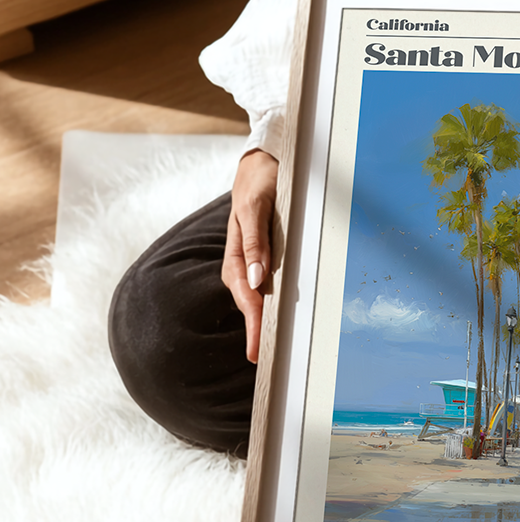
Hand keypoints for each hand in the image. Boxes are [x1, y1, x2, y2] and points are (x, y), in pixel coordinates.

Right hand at [222, 149, 278, 363]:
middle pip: (250, 302)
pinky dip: (272, 304)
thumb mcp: (257, 205)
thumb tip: (256, 279)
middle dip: (257, 331)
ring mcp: (256, 259)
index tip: (257, 349)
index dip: (252, 323)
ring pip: (258, 296)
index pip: (246, 295)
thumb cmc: (260, 180)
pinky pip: (268, 285)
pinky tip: (279, 318)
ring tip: (270, 348)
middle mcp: (245, 260)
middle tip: (264, 361)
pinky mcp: (267, 255)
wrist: (264, 160)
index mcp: (238, 251)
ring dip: (263, 321)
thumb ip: (255, 240)